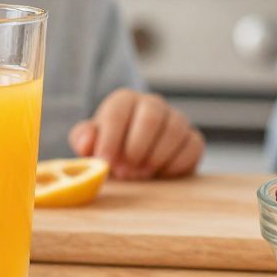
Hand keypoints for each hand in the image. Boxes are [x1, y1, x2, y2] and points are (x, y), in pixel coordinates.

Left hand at [68, 89, 204, 179]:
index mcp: (124, 100)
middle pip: (151, 118)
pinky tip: (160, 175)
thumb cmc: (109, 149)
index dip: (111, 139)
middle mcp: (153, 104)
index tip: (106, 163)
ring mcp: (175, 120)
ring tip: (140, 175)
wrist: (131, 162)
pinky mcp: (192, 139)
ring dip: (155, 158)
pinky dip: (176, 164)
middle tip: (126, 172)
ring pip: (175, 131)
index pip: (119, 111)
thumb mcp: (90, 144)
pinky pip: (193, 147)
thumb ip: (83, 138)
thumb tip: (87, 142)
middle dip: (136, 149)